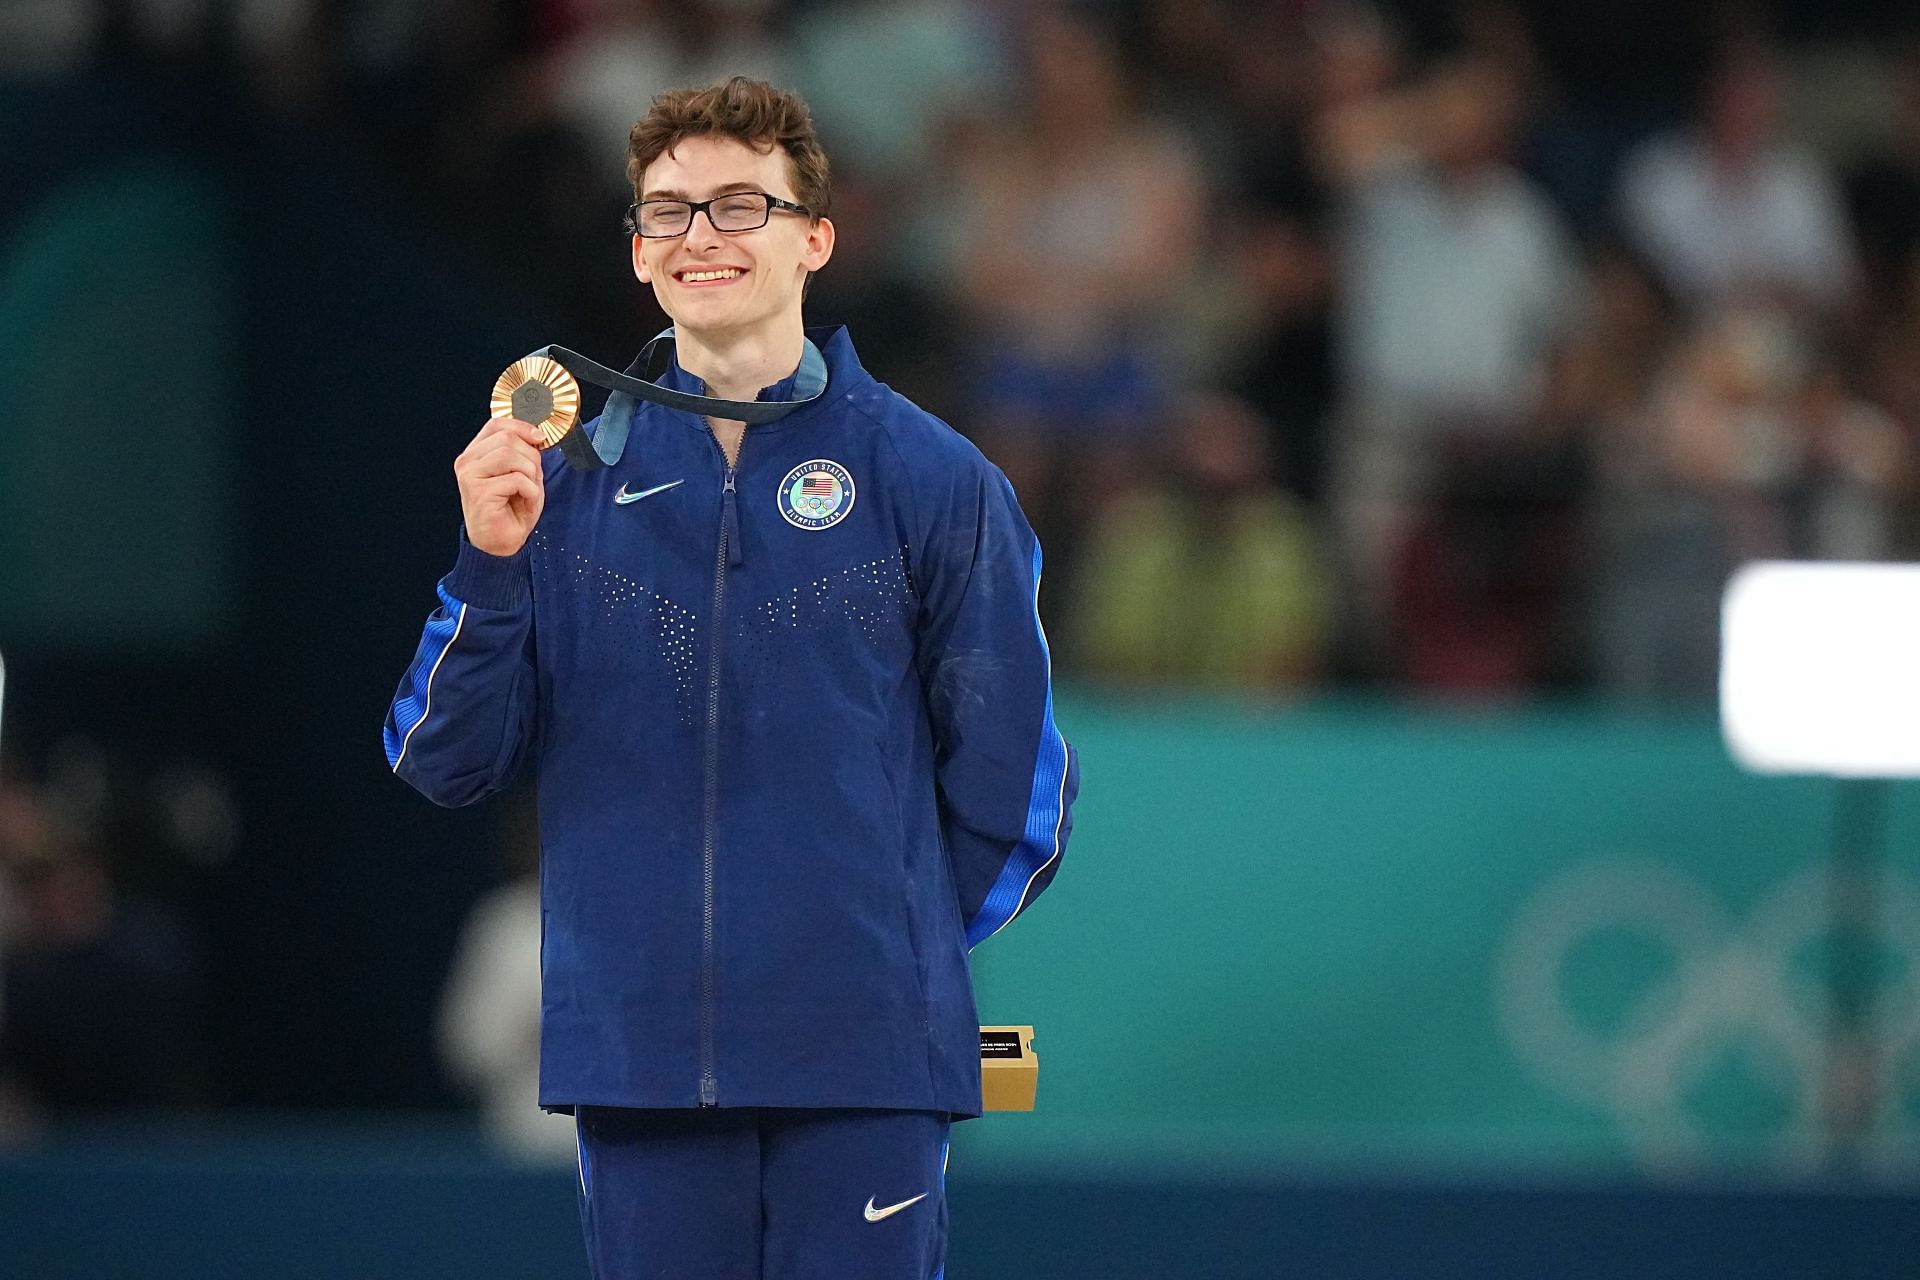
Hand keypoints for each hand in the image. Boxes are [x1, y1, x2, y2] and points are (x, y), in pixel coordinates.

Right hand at [455, 417, 546, 556]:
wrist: (500, 544)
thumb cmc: (511, 510)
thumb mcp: (522, 473)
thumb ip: (523, 452)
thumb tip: (536, 435)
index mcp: (476, 453)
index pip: (496, 424)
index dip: (521, 427)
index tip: (539, 438)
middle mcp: (467, 461)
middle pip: (507, 439)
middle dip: (531, 457)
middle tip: (533, 479)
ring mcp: (469, 476)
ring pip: (510, 455)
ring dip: (530, 474)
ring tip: (528, 491)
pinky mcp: (478, 492)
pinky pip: (516, 480)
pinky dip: (530, 492)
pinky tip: (525, 503)